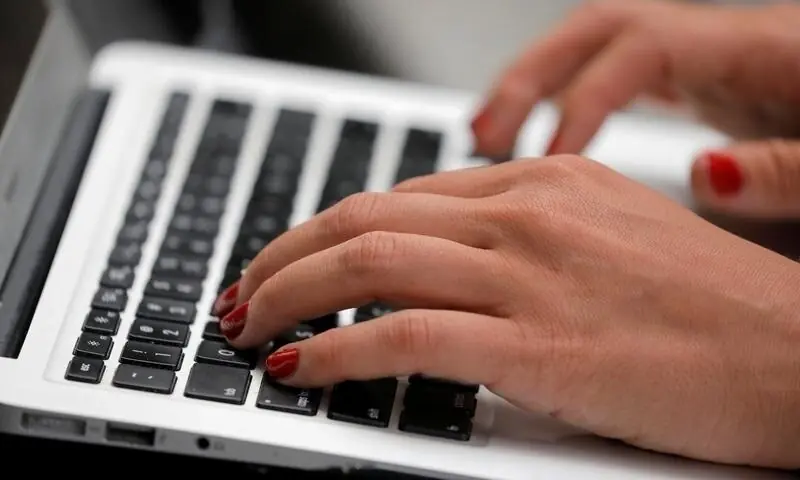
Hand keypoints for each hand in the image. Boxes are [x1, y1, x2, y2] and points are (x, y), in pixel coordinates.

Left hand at [215, 156, 799, 469]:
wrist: (794, 353)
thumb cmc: (708, 305)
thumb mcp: (604, 234)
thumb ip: (521, 235)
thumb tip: (445, 255)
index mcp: (541, 183)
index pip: (397, 195)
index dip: (326, 230)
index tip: (291, 260)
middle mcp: (526, 213)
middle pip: (364, 216)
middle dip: (285, 255)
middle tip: (246, 289)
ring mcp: (529, 274)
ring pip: (368, 263)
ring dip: (288, 293)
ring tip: (249, 324)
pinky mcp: (537, 345)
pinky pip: (402, 337)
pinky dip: (334, 351)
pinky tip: (298, 366)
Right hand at [470, 0, 799, 217]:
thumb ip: (786, 168)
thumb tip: (704, 176)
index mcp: (755, 51)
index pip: (639, 50)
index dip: (582, 100)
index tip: (548, 159)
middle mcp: (722, 45)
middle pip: (598, 30)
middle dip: (531, 78)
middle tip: (482, 136)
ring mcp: (709, 62)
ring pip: (597, 51)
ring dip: (538, 88)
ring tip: (490, 139)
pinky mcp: (706, 84)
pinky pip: (618, 77)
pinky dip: (572, 104)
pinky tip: (552, 144)